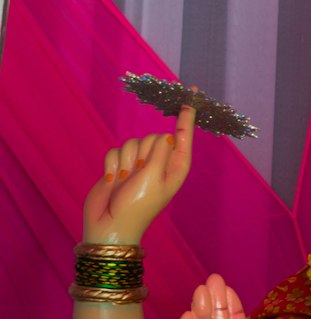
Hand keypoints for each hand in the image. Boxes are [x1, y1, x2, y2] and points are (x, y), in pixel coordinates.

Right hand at [82, 104, 194, 244]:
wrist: (108, 226)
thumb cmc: (136, 205)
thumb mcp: (153, 176)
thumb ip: (161, 151)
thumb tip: (170, 135)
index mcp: (176, 168)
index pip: (184, 135)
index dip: (187, 115)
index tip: (193, 92)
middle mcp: (159, 164)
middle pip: (154, 136)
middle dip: (143, 151)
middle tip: (138, 172)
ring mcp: (139, 166)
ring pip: (133, 142)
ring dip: (126, 160)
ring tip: (124, 179)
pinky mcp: (119, 166)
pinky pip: (115, 150)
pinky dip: (111, 164)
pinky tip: (111, 180)